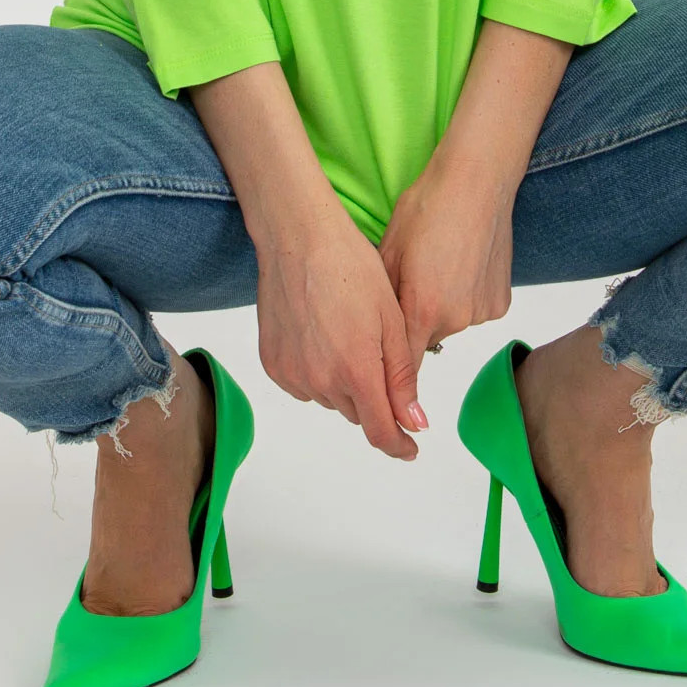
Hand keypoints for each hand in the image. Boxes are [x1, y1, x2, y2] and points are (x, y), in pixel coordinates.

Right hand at [253, 206, 427, 460]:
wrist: (298, 238)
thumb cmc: (351, 267)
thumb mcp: (391, 319)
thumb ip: (401, 377)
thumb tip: (414, 423)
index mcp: (356, 370)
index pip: (380, 431)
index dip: (399, 445)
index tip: (410, 447)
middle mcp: (320, 381)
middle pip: (357, 412)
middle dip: (373, 396)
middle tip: (377, 351)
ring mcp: (292, 374)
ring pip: (331, 398)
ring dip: (344, 383)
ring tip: (346, 333)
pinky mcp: (273, 364)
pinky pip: (304, 385)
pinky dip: (318, 372)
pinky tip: (322, 335)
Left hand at [378, 151, 516, 384]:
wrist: (475, 181)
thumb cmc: (426, 208)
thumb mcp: (388, 252)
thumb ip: (381, 301)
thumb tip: (369, 332)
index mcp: (423, 310)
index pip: (402, 366)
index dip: (390, 375)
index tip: (382, 385)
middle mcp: (456, 319)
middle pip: (425, 338)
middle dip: (414, 320)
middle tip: (412, 279)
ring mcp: (482, 312)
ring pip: (450, 323)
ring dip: (442, 307)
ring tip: (440, 265)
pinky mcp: (501, 302)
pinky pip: (474, 310)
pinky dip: (466, 295)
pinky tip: (462, 263)